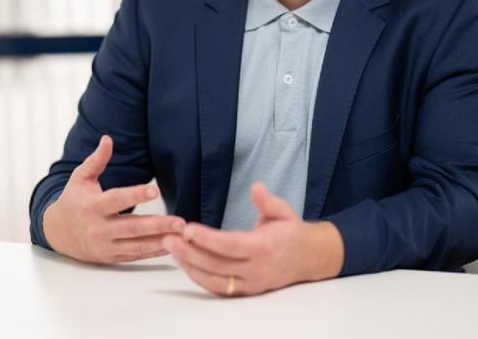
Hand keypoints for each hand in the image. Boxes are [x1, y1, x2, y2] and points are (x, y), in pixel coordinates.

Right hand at [42, 135, 184, 262]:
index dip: (136, 195)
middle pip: (132, 228)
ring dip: (161, 242)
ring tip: (182, 235)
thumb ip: (96, 160)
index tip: (155, 190)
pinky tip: (172, 246)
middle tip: (180, 221)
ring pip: (136, 245)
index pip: (116, 200)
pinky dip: (154, 252)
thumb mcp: (80, 178)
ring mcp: (105, 245)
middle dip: (158, 225)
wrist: (56, 233)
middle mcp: (98, 228)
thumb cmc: (72, 202)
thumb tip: (108, 139)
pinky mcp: (111, 257)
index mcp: (92, 207)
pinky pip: (135, 255)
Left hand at [162, 182, 343, 295]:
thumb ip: (267, 201)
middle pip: (217, 265)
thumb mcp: (283, 211)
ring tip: (172, 249)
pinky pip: (218, 288)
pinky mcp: (246, 291)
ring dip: (190, 266)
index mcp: (265, 247)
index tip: (189, 228)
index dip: (207, 238)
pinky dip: (199, 277)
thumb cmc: (291, 232)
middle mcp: (257, 269)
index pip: (230, 245)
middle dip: (190, 252)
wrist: (307, 258)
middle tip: (170, 238)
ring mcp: (251, 283)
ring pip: (214, 280)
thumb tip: (257, 186)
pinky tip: (185, 263)